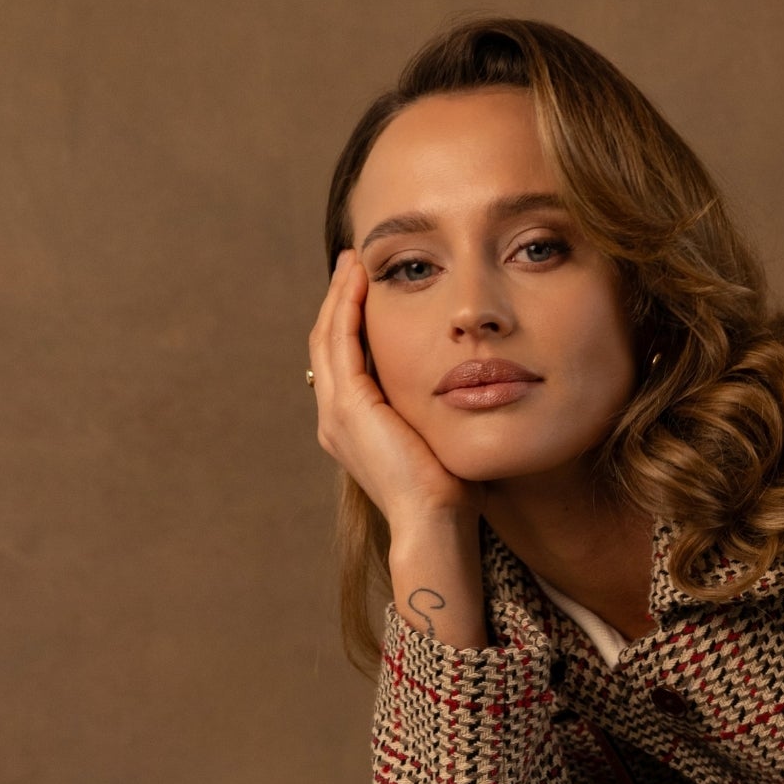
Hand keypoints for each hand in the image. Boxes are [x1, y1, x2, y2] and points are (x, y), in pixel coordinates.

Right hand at [307, 251, 473, 531]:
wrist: (434, 521)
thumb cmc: (446, 491)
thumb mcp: (433, 439)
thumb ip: (427, 410)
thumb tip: (456, 386)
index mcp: (351, 428)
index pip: (343, 361)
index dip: (349, 321)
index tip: (365, 288)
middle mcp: (334, 419)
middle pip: (327, 343)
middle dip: (339, 299)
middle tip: (352, 262)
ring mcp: (336, 413)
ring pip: (328, 336)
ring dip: (340, 295)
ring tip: (353, 262)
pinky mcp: (348, 407)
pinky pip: (341, 342)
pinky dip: (348, 308)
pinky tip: (361, 282)